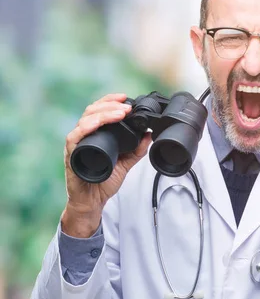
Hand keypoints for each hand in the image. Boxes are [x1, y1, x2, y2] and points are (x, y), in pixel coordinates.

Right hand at [62, 93, 151, 236]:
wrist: (92, 201)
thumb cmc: (104, 181)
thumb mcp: (126, 163)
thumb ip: (137, 150)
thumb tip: (149, 135)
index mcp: (95, 134)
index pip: (100, 110)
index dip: (111, 101)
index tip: (126, 98)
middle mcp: (84, 135)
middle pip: (92, 111)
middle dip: (110, 105)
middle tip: (127, 107)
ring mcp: (77, 144)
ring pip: (85, 120)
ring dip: (103, 114)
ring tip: (120, 113)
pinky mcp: (71, 154)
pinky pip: (74, 137)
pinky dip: (85, 128)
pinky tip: (96, 124)